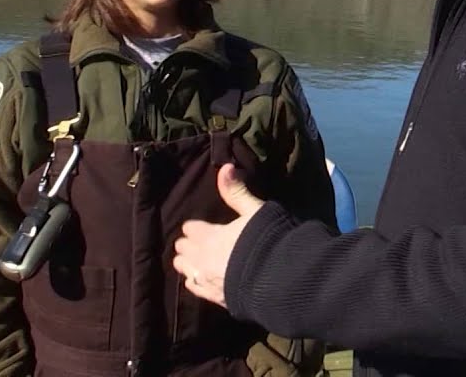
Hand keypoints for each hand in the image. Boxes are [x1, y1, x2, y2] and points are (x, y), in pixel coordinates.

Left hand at [173, 163, 264, 306]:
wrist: (280, 281)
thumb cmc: (268, 241)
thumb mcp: (256, 211)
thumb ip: (237, 192)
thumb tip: (226, 167)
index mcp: (210, 236)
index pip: (191, 229)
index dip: (195, 227)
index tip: (199, 226)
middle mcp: (203, 259)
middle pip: (184, 250)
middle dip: (188, 245)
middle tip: (197, 242)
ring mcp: (208, 281)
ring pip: (185, 270)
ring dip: (188, 263)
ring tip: (195, 261)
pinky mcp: (216, 298)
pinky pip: (195, 289)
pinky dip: (194, 282)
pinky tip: (198, 280)